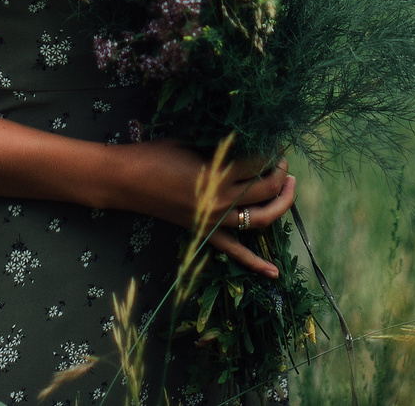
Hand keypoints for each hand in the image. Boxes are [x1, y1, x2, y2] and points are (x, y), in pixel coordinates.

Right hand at [111, 139, 296, 277]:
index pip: (258, 163)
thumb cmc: (156, 155)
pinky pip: (234, 251)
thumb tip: (247, 142)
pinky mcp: (205, 233)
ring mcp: (214, 220)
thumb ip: (220, 149)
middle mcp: (220, 200)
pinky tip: (274, 272)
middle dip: (280, 175)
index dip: (271, 152)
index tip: (275, 143)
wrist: (127, 180)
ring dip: (280, 205)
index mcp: (217, 173)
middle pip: (265, 190)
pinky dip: (255, 262)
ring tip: (288, 187)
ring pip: (260, 219)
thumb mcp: (192, 144)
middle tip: (283, 163)